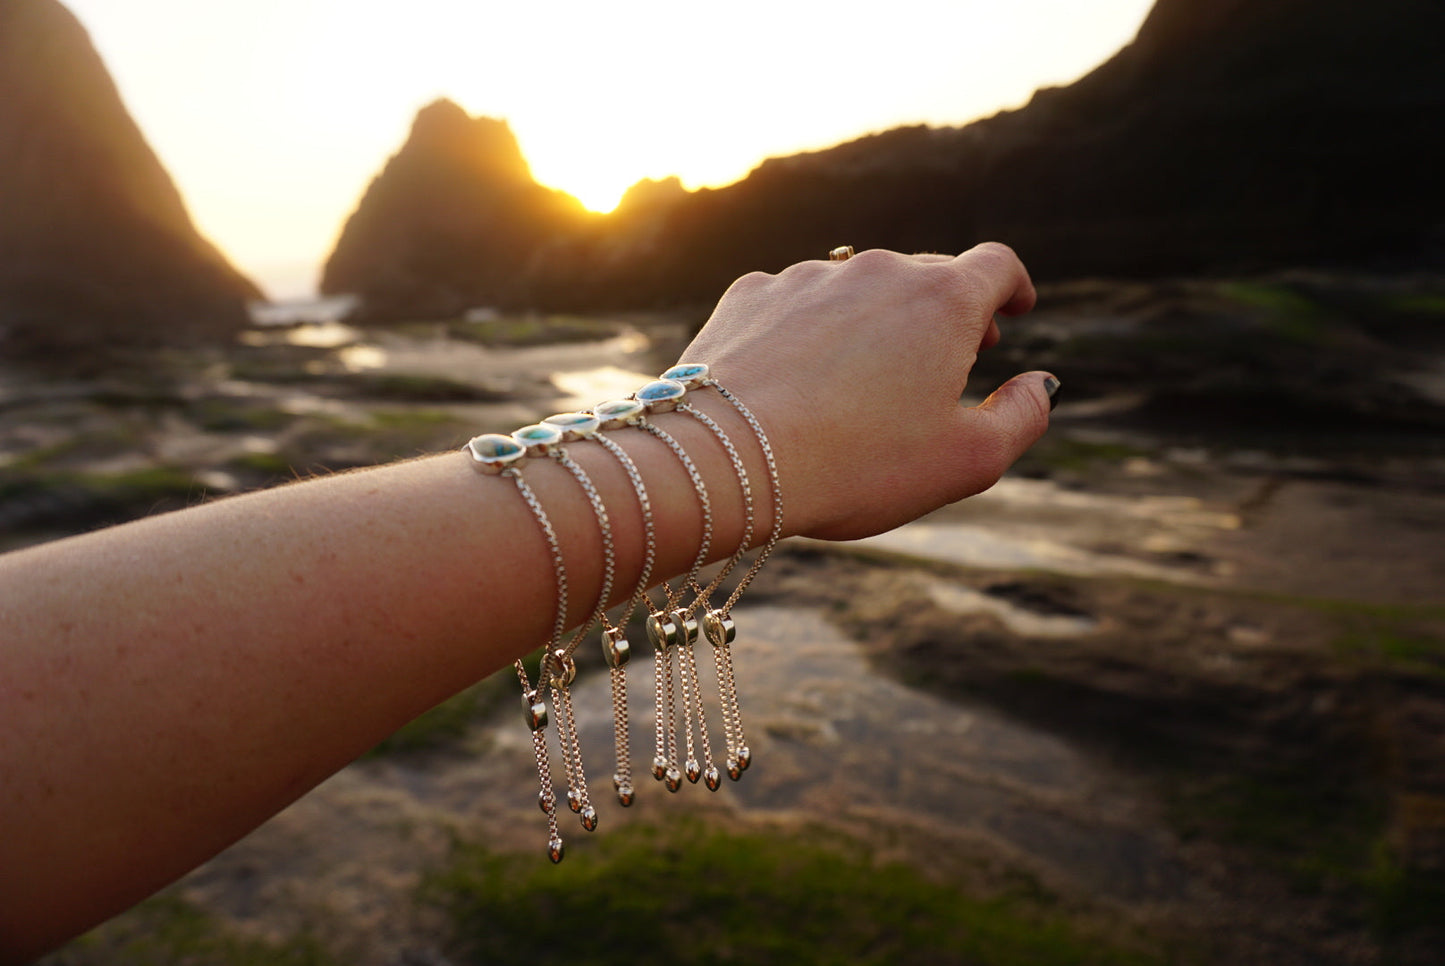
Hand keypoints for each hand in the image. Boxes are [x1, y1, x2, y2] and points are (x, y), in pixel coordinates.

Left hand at [681, 242, 1054, 540]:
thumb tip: (1041, 384)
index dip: (1012, 287)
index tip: (1014, 308)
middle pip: (926, 274)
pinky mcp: (749, 295)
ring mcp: (806, 277)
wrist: (725, 459)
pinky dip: (810, 328)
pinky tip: (800, 375)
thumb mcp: (965, 462)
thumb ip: (1022, 418)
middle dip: (947, 309)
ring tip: (868, 374)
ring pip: (855, 287)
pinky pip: (794, 302)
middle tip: (952, 355)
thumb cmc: (856, 466)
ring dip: (873, 319)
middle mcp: (876, 270)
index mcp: (942, 300)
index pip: (996, 266)